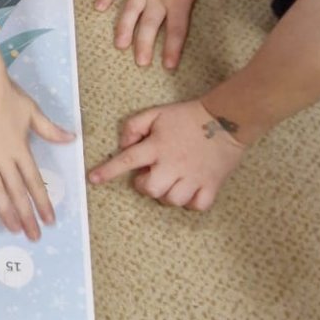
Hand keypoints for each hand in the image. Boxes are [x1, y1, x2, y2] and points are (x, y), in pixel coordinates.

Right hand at [0, 37, 75, 237]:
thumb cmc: (7, 94)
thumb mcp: (33, 112)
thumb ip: (49, 130)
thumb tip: (72, 138)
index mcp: (22, 149)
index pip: (35, 182)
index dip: (42, 203)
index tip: (49, 220)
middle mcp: (5, 158)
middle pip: (17, 193)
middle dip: (27, 216)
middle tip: (33, 236)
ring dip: (5, 212)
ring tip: (12, 230)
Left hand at [88, 98, 246, 209]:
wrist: (227, 118)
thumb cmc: (188, 116)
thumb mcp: (156, 113)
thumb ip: (134, 126)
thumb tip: (122, 145)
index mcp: (158, 146)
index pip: (127, 159)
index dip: (108, 171)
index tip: (93, 179)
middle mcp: (174, 164)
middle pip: (150, 189)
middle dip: (145, 186)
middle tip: (151, 175)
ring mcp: (194, 176)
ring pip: (173, 200)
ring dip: (168, 195)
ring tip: (172, 181)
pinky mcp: (212, 185)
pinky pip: (197, 206)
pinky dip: (191, 203)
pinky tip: (189, 191)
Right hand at [94, 0, 232, 70]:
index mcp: (178, 1)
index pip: (176, 30)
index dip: (172, 49)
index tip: (168, 66)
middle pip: (150, 26)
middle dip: (144, 46)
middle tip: (140, 62)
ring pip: (131, 12)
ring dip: (124, 29)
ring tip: (120, 45)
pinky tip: (98, 7)